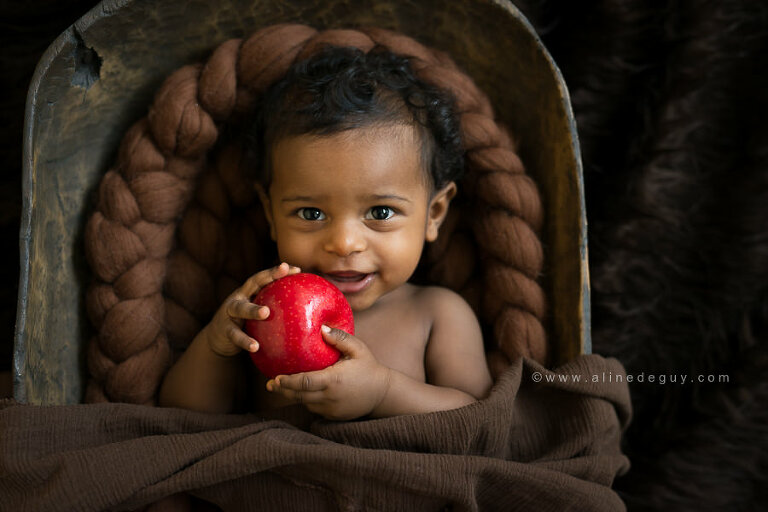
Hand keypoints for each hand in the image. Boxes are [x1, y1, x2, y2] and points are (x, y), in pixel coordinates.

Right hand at [204, 262, 300, 356]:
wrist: (218, 338)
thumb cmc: (247, 323)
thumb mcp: (259, 312)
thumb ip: (276, 309)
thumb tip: (310, 316)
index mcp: (249, 292)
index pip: (264, 278)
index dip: (278, 271)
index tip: (296, 269)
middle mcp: (239, 298)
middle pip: (252, 284)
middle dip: (268, 277)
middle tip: (283, 272)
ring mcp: (230, 313)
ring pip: (240, 308)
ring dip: (253, 309)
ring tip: (266, 312)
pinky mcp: (225, 330)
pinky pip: (235, 335)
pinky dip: (245, 340)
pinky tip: (255, 346)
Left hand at [266, 326, 391, 419]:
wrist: (383, 393)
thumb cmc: (369, 367)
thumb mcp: (358, 349)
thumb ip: (340, 338)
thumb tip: (321, 328)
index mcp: (334, 380)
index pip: (304, 383)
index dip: (287, 382)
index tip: (275, 378)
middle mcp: (330, 397)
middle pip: (299, 396)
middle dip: (283, 390)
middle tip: (270, 384)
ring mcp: (331, 409)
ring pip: (306, 403)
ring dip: (295, 396)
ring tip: (283, 386)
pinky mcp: (333, 416)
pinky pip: (315, 408)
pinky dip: (308, 400)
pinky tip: (303, 392)